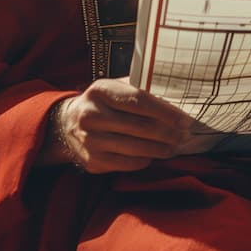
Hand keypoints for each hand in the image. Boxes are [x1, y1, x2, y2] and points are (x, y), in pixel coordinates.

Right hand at [44, 79, 193, 173]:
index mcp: (101, 90)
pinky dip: (145, 160)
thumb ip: (140, 89)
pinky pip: (127, 163)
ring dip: (161, 149)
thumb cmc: (102, 103)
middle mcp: (91, 115)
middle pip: (140, 127)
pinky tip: (154, 155)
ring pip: (135, 148)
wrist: (66, 124)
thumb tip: (175, 96)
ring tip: (175, 146)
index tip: (184, 119)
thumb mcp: (114, 87)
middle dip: (168, 133)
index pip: (139, 101)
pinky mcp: (92, 160)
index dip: (165, 112)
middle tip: (185, 135)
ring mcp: (90, 140)